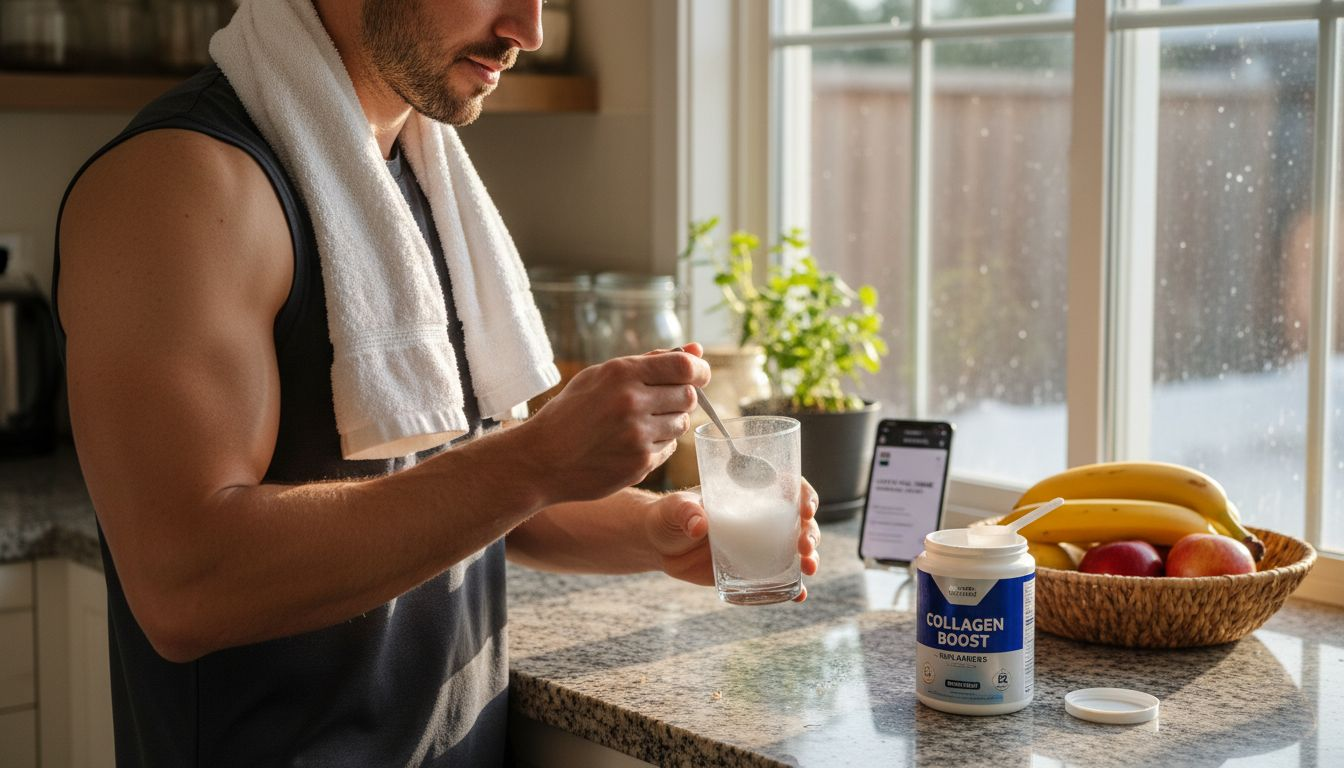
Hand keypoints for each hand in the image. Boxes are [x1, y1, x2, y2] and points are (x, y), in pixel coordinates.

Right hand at [524, 343, 709, 503]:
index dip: (699, 370)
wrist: (542, 459)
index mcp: (622, 373)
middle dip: (682, 397)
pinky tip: (632, 444)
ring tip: (641, 424)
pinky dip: (659, 445)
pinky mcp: (641, 463)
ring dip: (671, 422)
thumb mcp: (600, 376)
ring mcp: (638, 435)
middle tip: (662, 402)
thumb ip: (650, 361)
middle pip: (689, 396)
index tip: (700, 375)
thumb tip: (696, 351)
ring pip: (682, 424)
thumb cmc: (571, 414)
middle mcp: (632, 402)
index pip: (683, 367)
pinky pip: (670, 448)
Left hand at [645, 479, 820, 601]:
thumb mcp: (675, 508)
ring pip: (797, 550)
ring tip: (809, 569)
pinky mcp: (753, 569)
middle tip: (804, 547)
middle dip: (811, 533)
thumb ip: (686, 512)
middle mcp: (761, 517)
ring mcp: (760, 545)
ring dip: (810, 558)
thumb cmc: (669, 516)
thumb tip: (699, 526)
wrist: (659, 546)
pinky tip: (799, 595)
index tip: (806, 508)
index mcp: (749, 493)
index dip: (804, 495)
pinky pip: (780, 579)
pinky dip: (794, 587)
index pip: (787, 487)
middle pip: (800, 521)